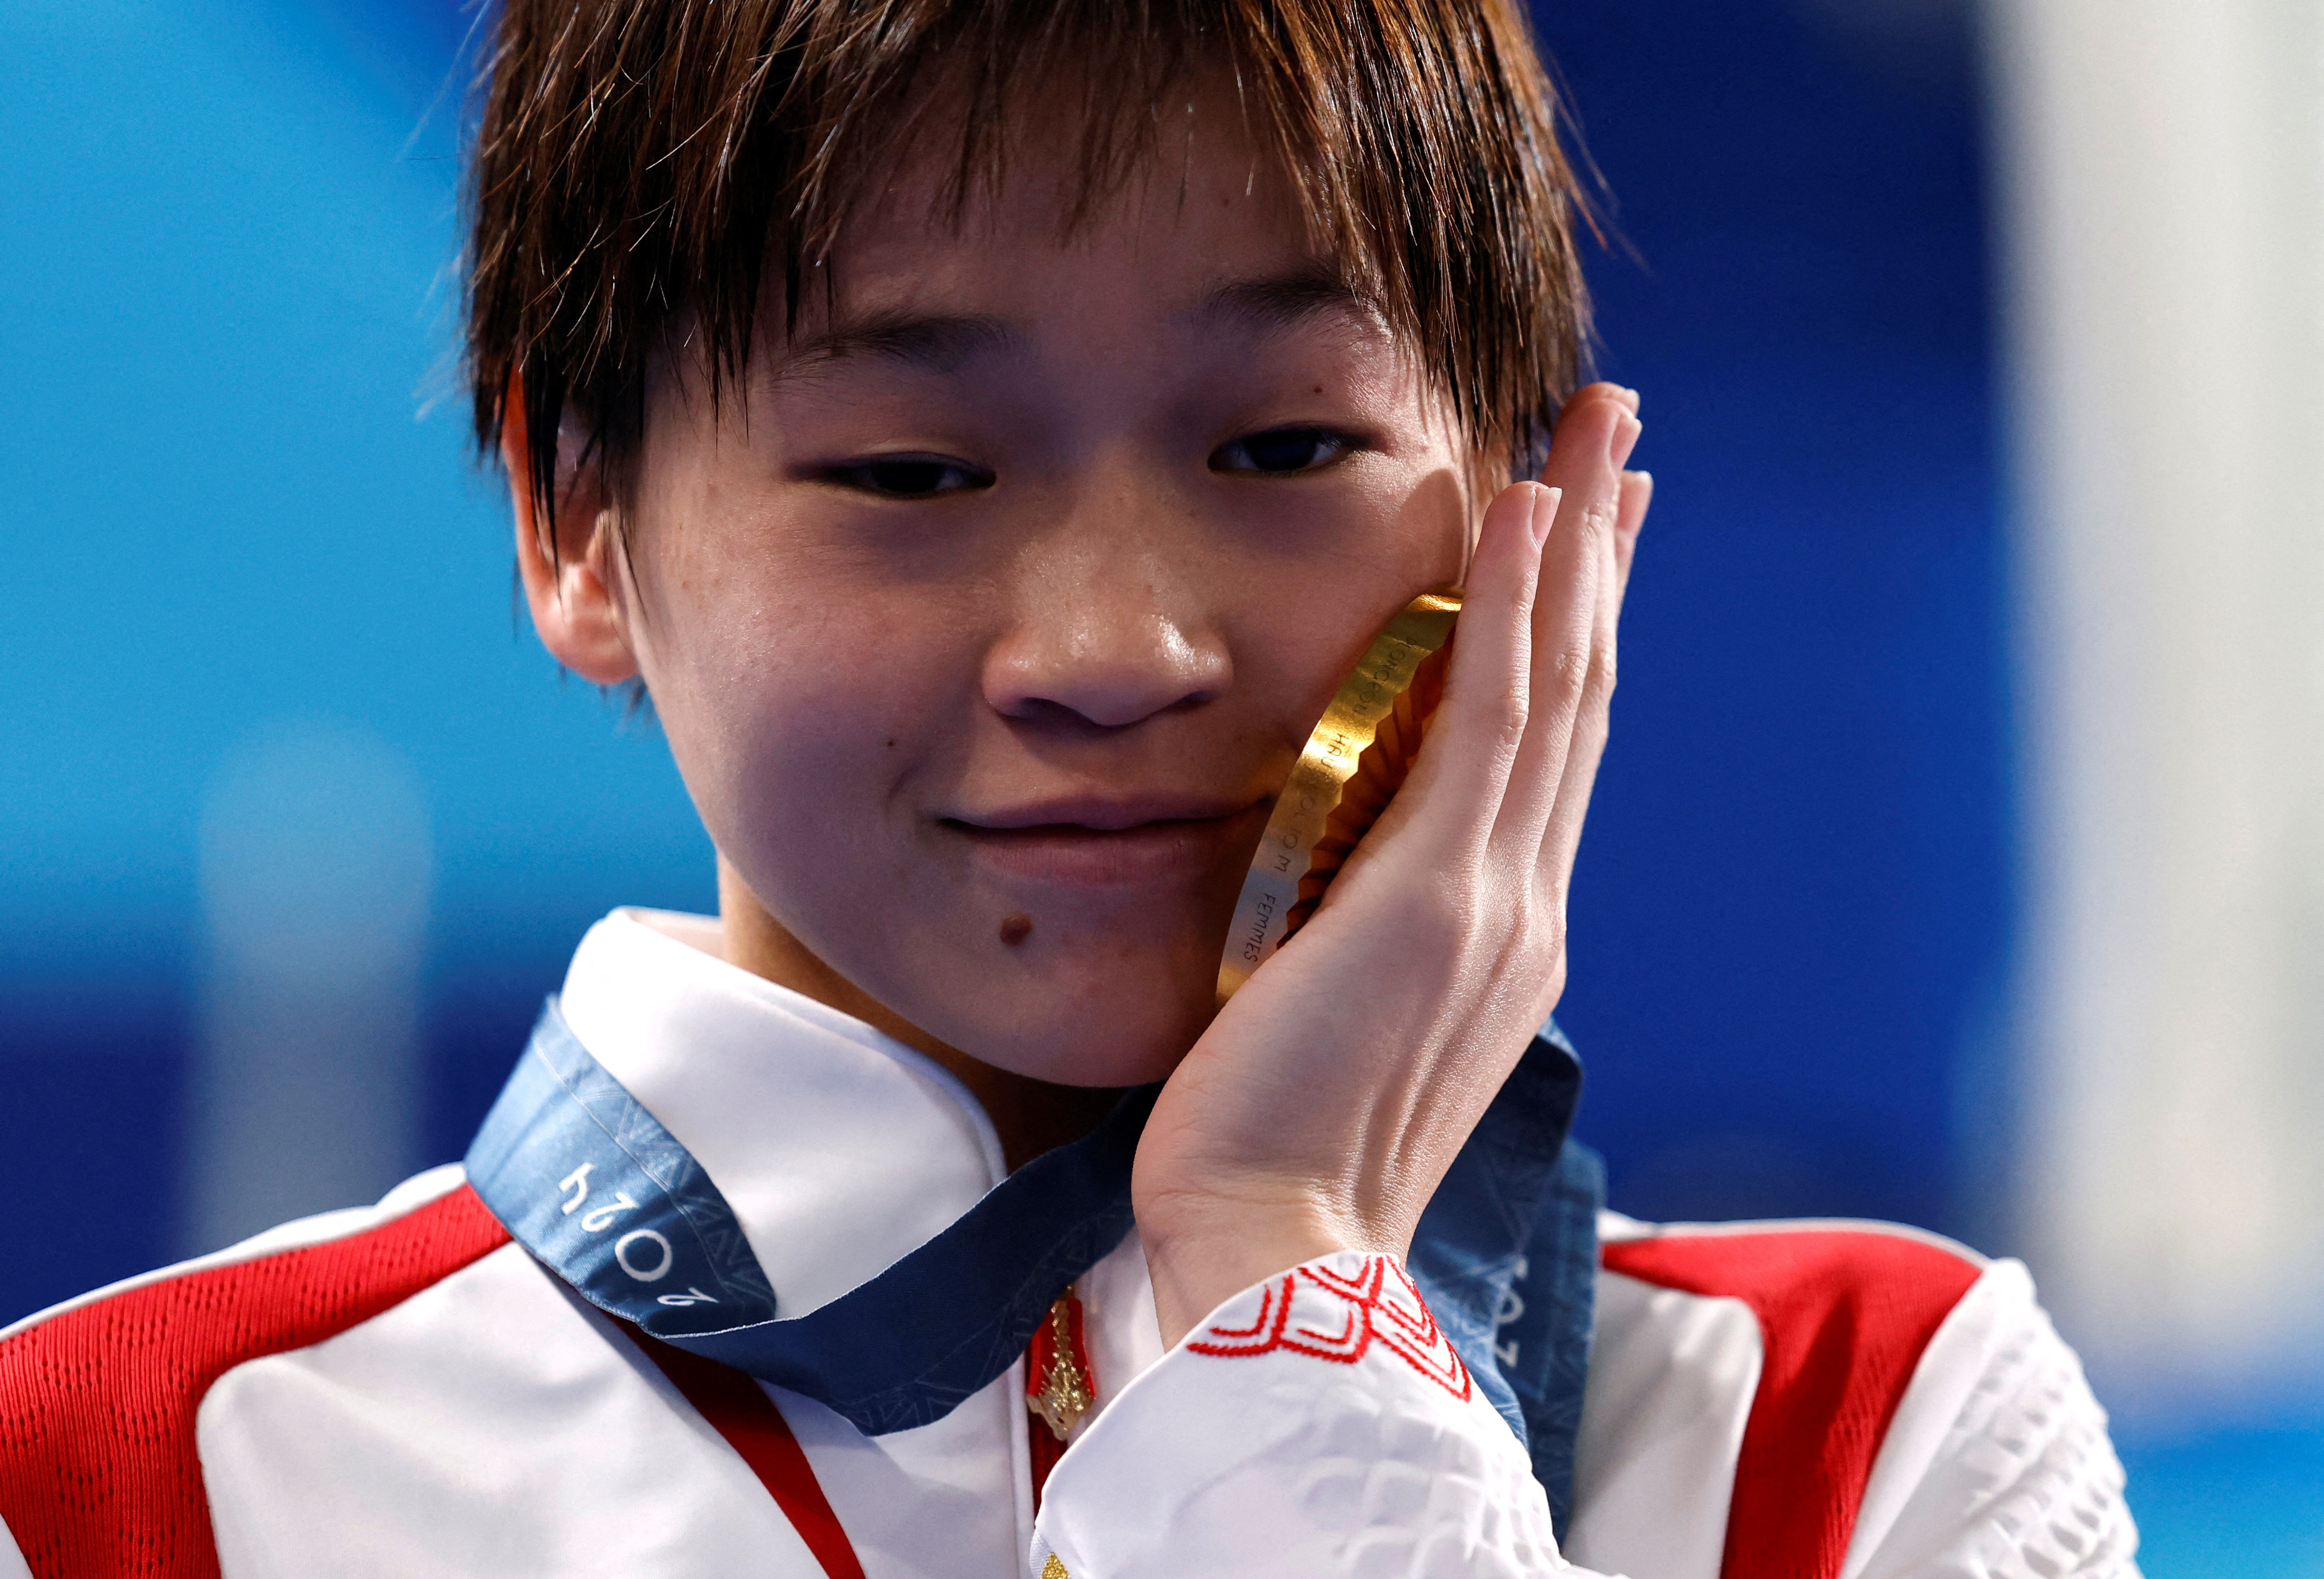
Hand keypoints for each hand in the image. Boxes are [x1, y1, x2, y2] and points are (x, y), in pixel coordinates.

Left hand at [1134, 384, 1650, 1345]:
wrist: (1276, 1252)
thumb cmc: (1281, 1157)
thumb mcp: (1341, 1028)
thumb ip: (1366, 947)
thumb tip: (1338, 895)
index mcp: (1501, 933)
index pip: (1549, 748)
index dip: (1577, 629)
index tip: (1588, 536)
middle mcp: (1523, 902)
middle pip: (1579, 690)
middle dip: (1601, 554)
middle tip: (1621, 436)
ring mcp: (1496, 895)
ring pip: (1556, 681)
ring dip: (1576, 542)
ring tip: (1593, 427)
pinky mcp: (1442, 894)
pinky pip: (1493, 718)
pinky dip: (1514, 609)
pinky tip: (1523, 509)